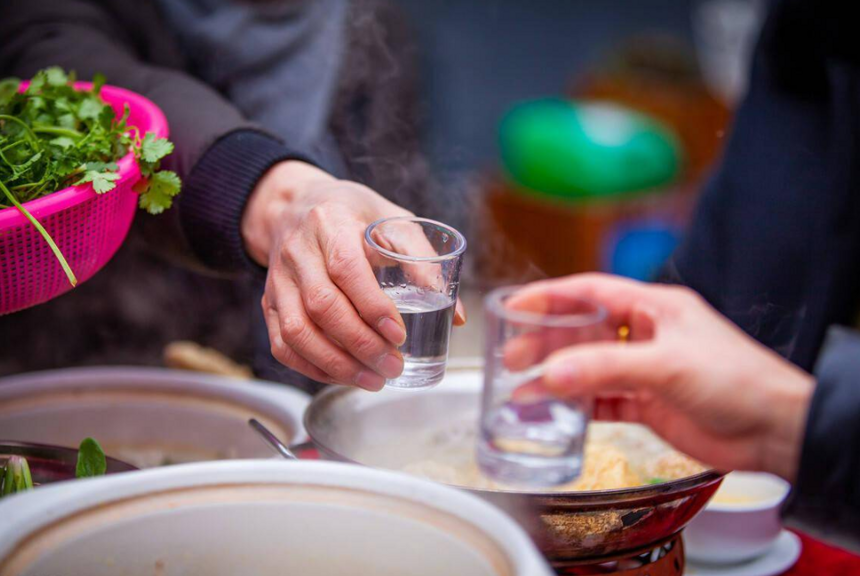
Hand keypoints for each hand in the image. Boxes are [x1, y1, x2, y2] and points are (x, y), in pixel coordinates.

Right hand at [242, 160, 464, 389]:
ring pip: (297, 330)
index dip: (372, 305)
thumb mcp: (394, 221)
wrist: (297, 204)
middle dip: (360, 343)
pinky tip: (341, 376)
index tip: (399, 334)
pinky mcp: (269, 301)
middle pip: (321, 305)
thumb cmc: (354, 214)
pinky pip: (282, 343)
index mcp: (332, 221)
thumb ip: (425, 261)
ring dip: (335, 363)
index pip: (345, 267)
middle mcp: (298, 250)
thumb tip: (456, 314)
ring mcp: (279, 279)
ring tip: (372, 379)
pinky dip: (311, 367)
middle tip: (392, 365)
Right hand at [509, 273, 813, 481]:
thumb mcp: (668, 365)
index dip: (549, 296)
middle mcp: (646, 334)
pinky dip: (577, 406)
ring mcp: (645, 370)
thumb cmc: (737, 380)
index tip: (514, 305)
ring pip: (588, 368)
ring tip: (520, 388)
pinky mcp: (648, 403)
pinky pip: (602, 400)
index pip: (590, 292)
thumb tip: (551, 374)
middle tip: (510, 356)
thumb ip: (607, 368)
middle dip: (544, 341)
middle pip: (582, 331)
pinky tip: (555, 412)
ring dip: (556, 376)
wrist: (775, 430)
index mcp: (653, 307)